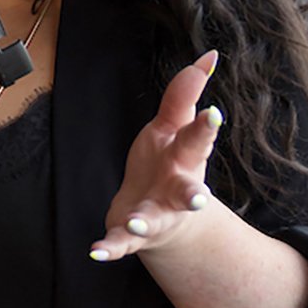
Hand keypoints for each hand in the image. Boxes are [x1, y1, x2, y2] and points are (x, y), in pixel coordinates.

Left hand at [92, 50, 225, 261]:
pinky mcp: (132, 233)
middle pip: (189, 190)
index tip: (212, 113)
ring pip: (154, 221)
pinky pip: (120, 242)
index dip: (205, 126)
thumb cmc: (168, 163)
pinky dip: (110, 247)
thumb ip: (185, 93)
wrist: (162, 217)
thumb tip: (209, 55)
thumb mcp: (174, 127)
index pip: (197, 140)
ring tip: (138, 221)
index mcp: (184, 158)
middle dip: (194, 194)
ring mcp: (156, 214)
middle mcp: (176, 190)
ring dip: (146, 222)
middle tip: (200, 198)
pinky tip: (96, 251)